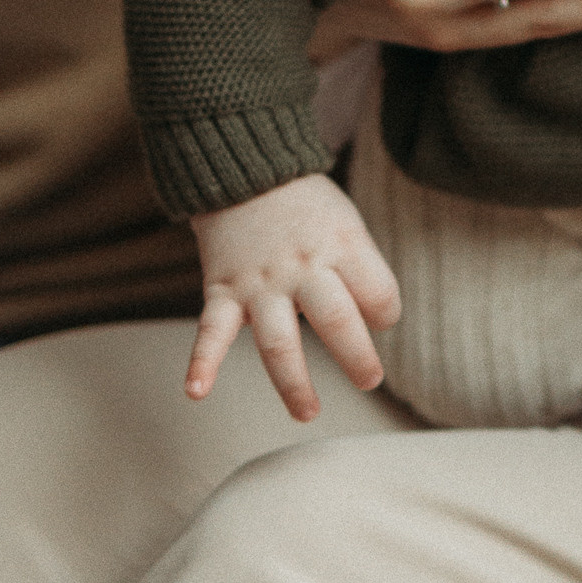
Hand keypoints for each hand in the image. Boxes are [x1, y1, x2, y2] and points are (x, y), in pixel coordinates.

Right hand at [188, 173, 402, 419]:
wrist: (243, 169)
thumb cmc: (305, 208)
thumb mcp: (346, 224)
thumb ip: (361, 272)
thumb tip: (376, 326)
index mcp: (341, 245)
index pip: (379, 293)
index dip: (386, 311)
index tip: (379, 317)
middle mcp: (302, 267)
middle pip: (336, 320)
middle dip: (357, 357)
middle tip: (370, 379)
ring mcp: (259, 282)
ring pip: (277, 341)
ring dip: (293, 383)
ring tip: (308, 413)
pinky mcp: (222, 290)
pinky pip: (210, 330)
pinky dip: (200, 362)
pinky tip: (196, 391)